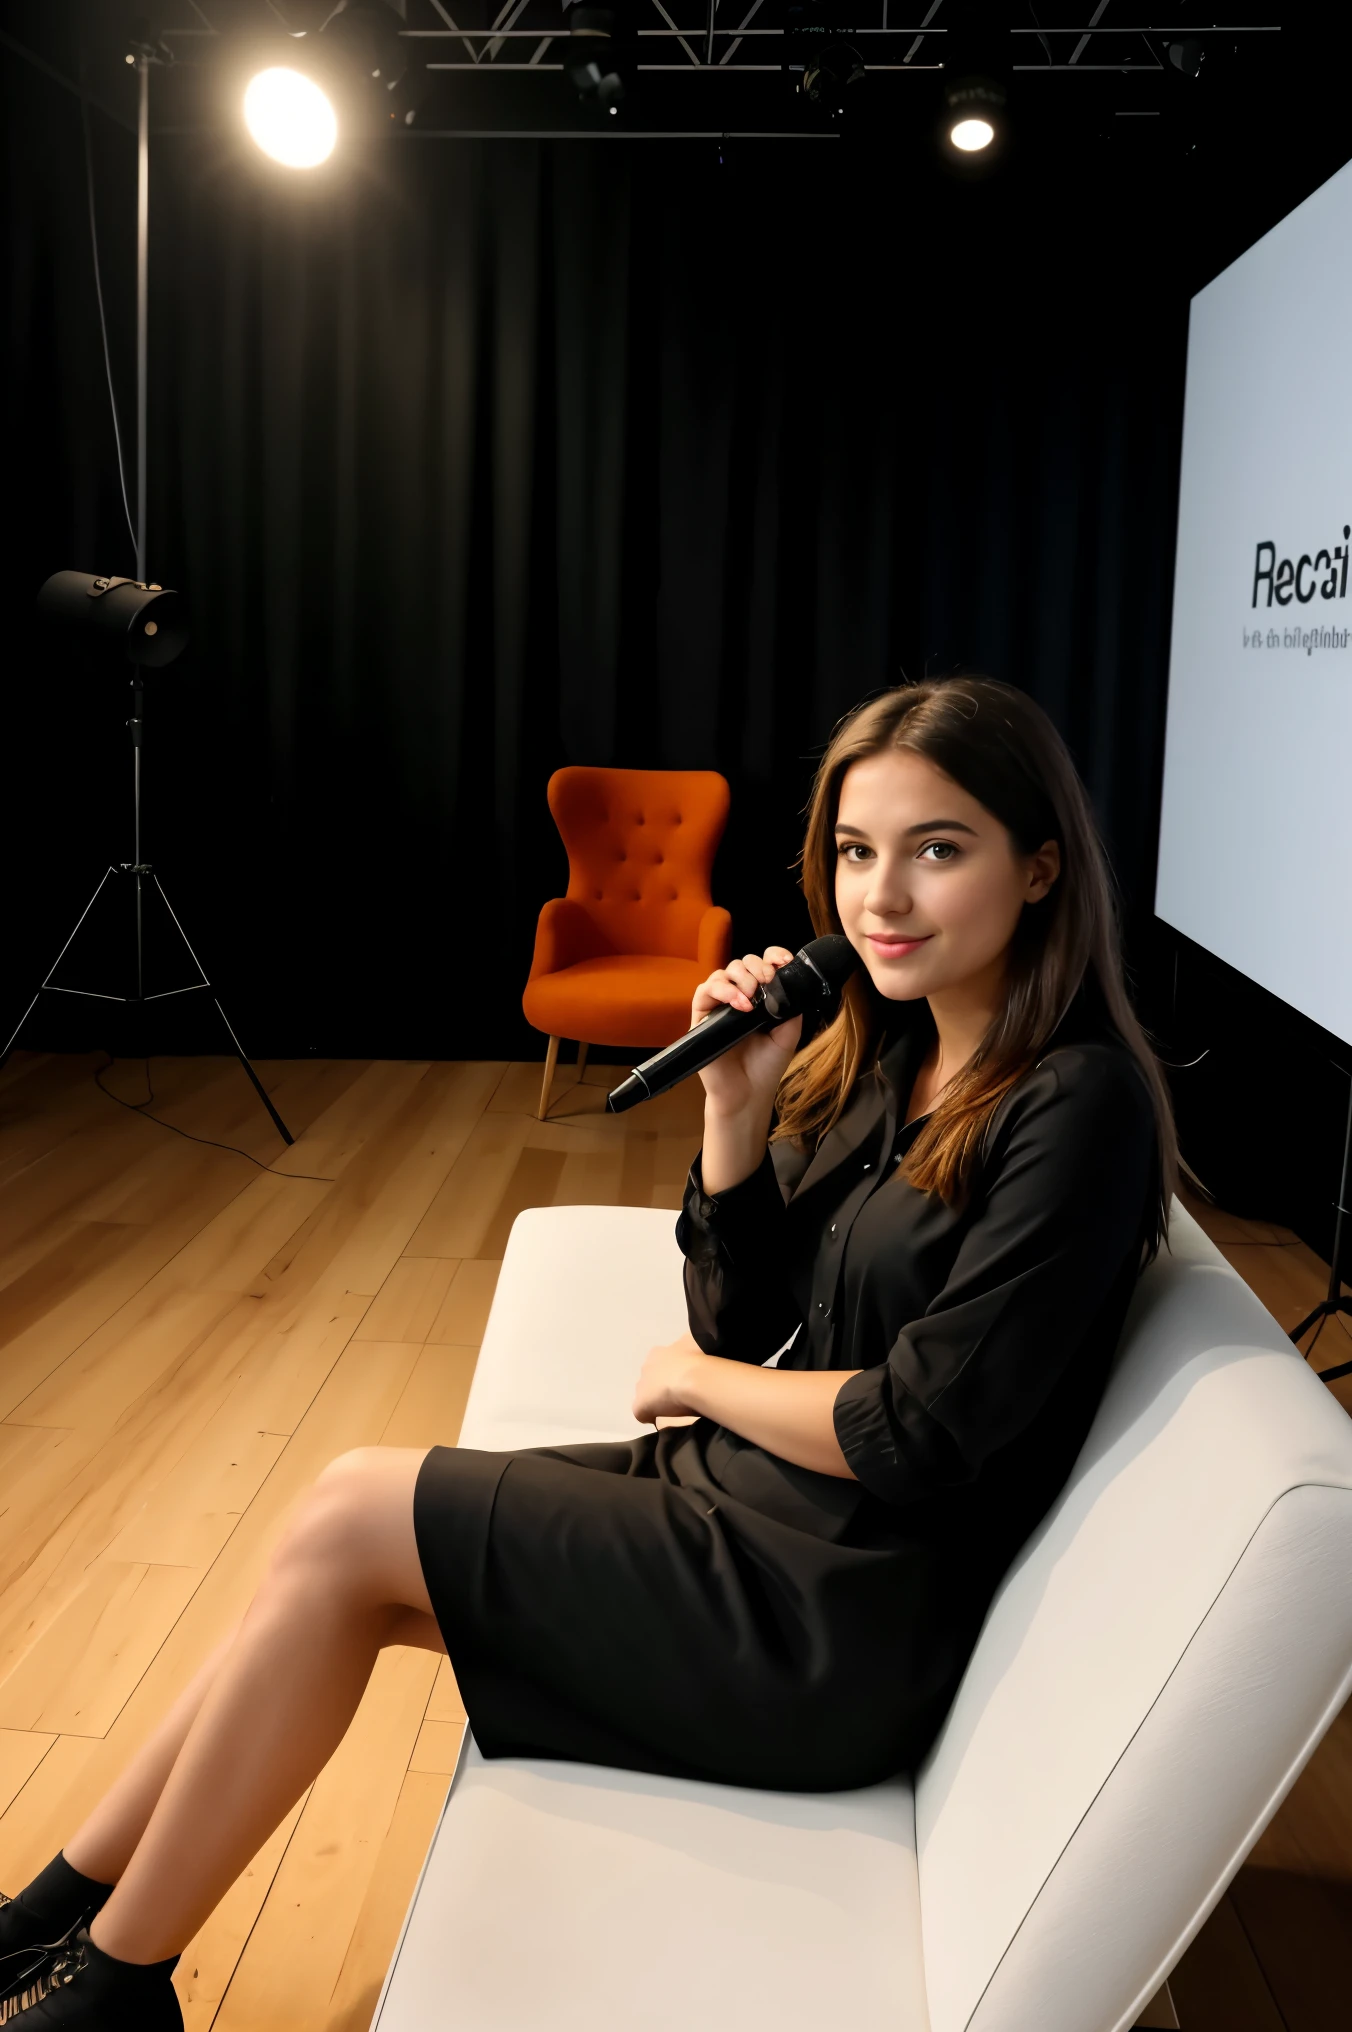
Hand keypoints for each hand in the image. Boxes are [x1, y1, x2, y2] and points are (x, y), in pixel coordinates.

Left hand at [633, 1331, 708, 1424]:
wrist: (695, 1377)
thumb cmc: (699, 1358)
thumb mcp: (696, 1341)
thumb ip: (690, 1344)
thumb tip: (693, 1346)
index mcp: (657, 1353)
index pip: (661, 1364)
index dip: (672, 1373)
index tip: (685, 1378)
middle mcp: (645, 1367)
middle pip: (652, 1379)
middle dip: (664, 1385)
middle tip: (682, 1392)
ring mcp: (640, 1387)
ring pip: (647, 1395)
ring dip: (658, 1400)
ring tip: (678, 1406)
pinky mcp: (640, 1405)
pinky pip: (643, 1413)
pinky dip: (652, 1416)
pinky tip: (668, 1418)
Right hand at [691, 946, 802, 1116]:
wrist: (748, 1094)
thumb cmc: (766, 1066)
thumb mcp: (788, 1033)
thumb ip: (791, 1006)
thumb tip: (790, 982)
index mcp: (757, 998)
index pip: (761, 965)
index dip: (772, 956)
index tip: (784, 961)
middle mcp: (736, 998)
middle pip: (741, 964)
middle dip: (757, 967)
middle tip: (768, 981)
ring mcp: (718, 1007)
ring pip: (721, 973)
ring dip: (740, 977)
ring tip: (752, 995)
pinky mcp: (701, 1018)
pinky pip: (704, 992)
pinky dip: (723, 992)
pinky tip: (740, 1005)